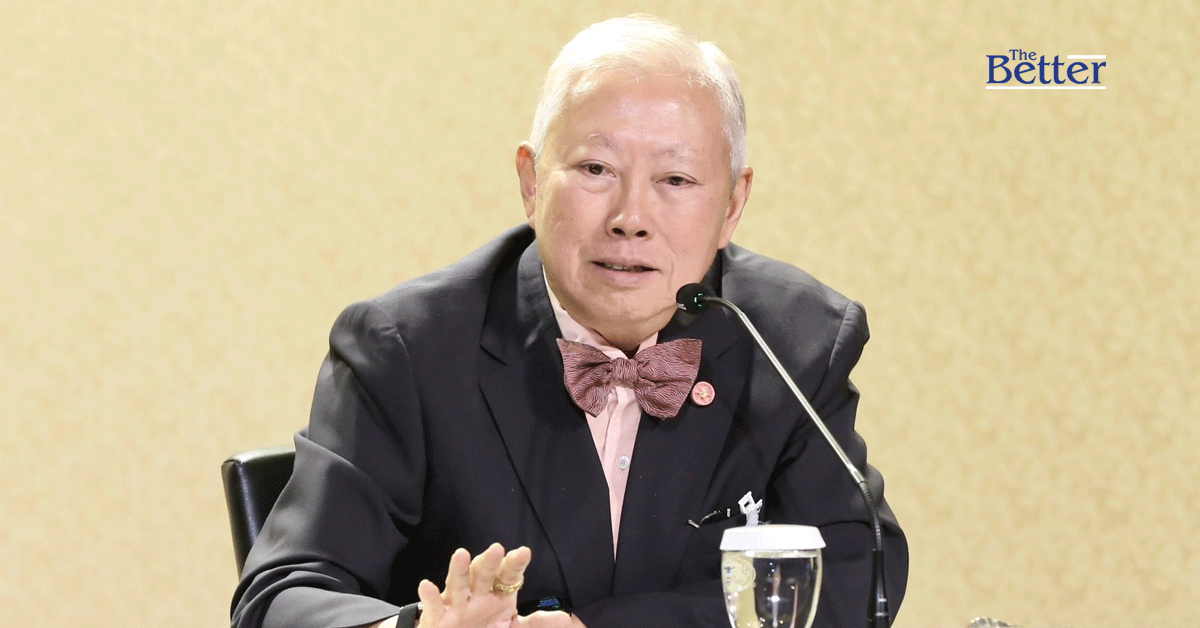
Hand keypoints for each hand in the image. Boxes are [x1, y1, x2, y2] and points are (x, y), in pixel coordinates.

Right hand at [415, 543, 570, 627]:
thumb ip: (536, 623)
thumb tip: (566, 618)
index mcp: (498, 593)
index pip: (508, 574)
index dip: (515, 564)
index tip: (524, 553)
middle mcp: (477, 593)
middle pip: (483, 573)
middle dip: (489, 562)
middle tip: (497, 549)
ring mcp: (457, 603)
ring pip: (458, 582)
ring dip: (459, 569)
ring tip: (462, 554)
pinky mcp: (438, 617)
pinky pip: (434, 605)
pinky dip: (430, 596)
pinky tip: (427, 585)